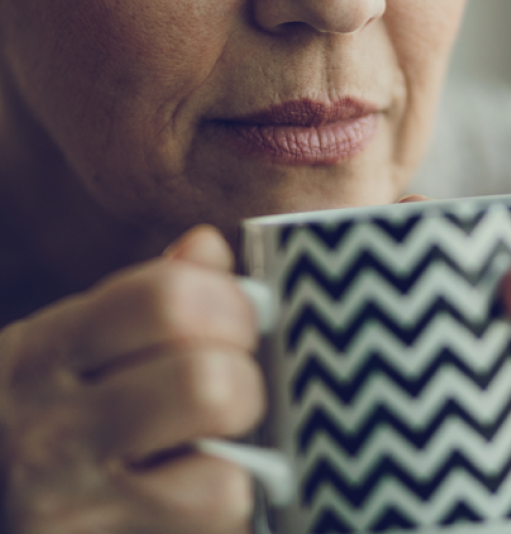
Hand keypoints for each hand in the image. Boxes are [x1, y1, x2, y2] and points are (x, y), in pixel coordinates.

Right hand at [0, 226, 263, 533]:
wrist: (0, 507)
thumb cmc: (49, 430)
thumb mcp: (70, 356)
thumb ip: (143, 301)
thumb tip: (208, 246)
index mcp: (44, 352)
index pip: (167, 298)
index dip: (231, 306)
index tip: (239, 324)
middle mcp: (47, 423)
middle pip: (207, 376)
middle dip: (243, 376)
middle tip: (231, 390)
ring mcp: (66, 499)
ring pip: (215, 441)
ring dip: (242, 437)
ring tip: (219, 443)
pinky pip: (218, 499)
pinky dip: (231, 494)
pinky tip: (202, 492)